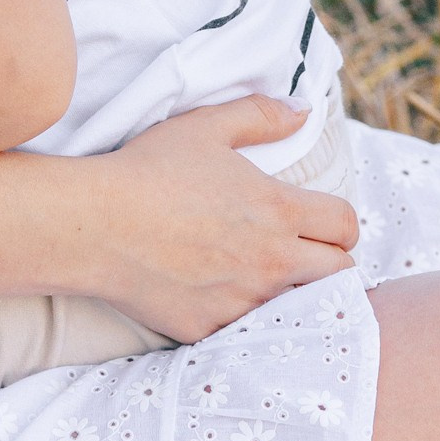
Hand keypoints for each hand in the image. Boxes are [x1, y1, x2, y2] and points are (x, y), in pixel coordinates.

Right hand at [77, 97, 358, 343]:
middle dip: (330, 261)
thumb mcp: (204, 128)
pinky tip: (218, 296)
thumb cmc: (147, 171)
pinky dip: (242, 316)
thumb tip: (303, 111)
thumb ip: (260, 116)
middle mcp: (272, 261)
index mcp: (278, 210)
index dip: (341, 223)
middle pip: (341, 272)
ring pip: (300, 306)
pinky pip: (245, 330)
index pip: (346, 225)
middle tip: (302, 252)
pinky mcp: (212, 328)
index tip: (321, 223)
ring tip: (260, 276)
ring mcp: (244, 301)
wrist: (93, 225)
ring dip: (291, 291)